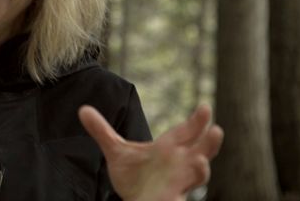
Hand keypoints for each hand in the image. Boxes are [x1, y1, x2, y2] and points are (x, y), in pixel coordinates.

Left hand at [78, 104, 223, 200]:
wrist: (133, 199)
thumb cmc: (133, 174)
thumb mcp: (116, 151)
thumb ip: (102, 131)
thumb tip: (82, 109)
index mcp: (169, 148)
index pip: (187, 131)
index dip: (197, 121)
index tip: (205, 107)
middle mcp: (180, 164)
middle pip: (201, 151)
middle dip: (209, 142)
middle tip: (216, 130)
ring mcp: (178, 184)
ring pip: (197, 177)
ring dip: (200, 170)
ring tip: (200, 162)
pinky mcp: (172, 200)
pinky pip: (179, 200)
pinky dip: (179, 199)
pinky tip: (177, 198)